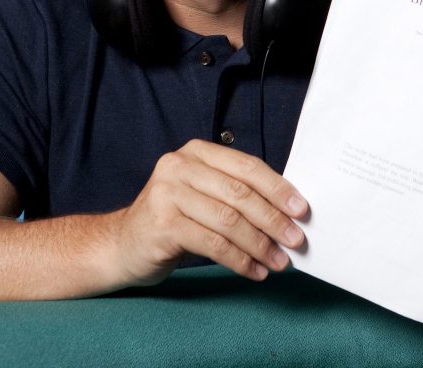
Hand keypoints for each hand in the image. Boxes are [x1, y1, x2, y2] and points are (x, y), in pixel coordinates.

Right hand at [113, 139, 308, 285]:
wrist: (120, 245)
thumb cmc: (172, 220)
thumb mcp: (201, 195)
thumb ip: (234, 193)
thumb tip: (287, 212)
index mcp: (195, 152)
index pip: (247, 166)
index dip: (278, 188)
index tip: (301, 210)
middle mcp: (179, 166)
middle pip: (240, 193)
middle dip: (273, 220)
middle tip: (296, 240)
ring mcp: (167, 194)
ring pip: (229, 220)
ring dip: (260, 245)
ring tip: (279, 262)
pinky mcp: (162, 224)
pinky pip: (213, 244)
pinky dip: (239, 260)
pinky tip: (254, 272)